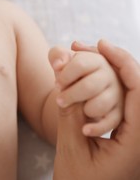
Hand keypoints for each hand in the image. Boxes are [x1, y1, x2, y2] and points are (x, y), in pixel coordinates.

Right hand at [53, 40, 139, 179]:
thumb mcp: (72, 150)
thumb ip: (70, 114)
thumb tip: (63, 76)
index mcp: (137, 141)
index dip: (124, 62)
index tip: (101, 45)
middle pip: (137, 86)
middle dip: (115, 61)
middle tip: (88, 46)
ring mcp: (133, 133)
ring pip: (128, 91)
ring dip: (108, 70)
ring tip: (83, 57)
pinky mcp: (124, 133)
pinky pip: (119, 101)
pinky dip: (104, 85)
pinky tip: (86, 77)